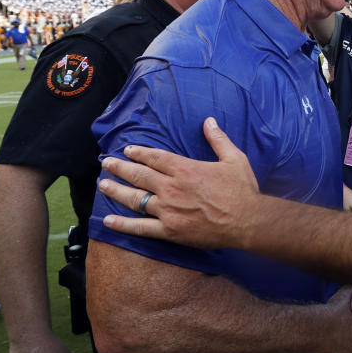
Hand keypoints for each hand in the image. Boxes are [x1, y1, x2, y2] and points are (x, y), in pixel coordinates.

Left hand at [99, 118, 259, 249]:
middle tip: (106, 163)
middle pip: (139, 175)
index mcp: (186, 169)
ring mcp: (168, 210)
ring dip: (116, 191)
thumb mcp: (234, 159)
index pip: (155, 158)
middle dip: (120, 168)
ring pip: (134, 199)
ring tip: (103, 185)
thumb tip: (208, 121)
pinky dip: (123, 225)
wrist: (248, 221)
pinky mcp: (169, 231)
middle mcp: (172, 188)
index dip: (139, 153)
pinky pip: (140, 227)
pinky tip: (108, 221)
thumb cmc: (243, 190)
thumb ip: (218, 139)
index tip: (127, 150)